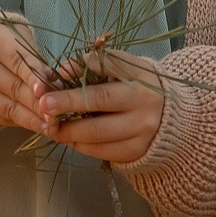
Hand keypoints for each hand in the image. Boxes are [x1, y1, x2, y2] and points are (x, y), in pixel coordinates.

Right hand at [0, 17, 47, 131]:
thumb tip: (53, 81)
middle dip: (38, 104)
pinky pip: (2, 118)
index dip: (33, 78)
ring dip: (31, 119)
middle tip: (57, 116)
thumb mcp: (17, 38)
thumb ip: (34, 58)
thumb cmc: (1, 42)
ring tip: (50, 127)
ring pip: (8, 108)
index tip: (45, 91)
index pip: (18, 63)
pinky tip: (37, 126)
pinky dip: (21, 123)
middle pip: (14, 89)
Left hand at [37, 51, 164, 166]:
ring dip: (69, 130)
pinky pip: (102, 151)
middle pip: (101, 101)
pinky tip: (67, 138)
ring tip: (50, 126)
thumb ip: (98, 65)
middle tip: (44, 104)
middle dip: (68, 103)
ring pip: (98, 132)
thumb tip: (64, 69)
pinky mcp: (136, 151)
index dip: (84, 67)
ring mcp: (142, 130)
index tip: (60, 71)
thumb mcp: (126, 69)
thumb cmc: (138, 88)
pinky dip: (80, 145)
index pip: (111, 65)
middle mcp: (144, 102)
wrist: (171, 120)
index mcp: (141, 75)